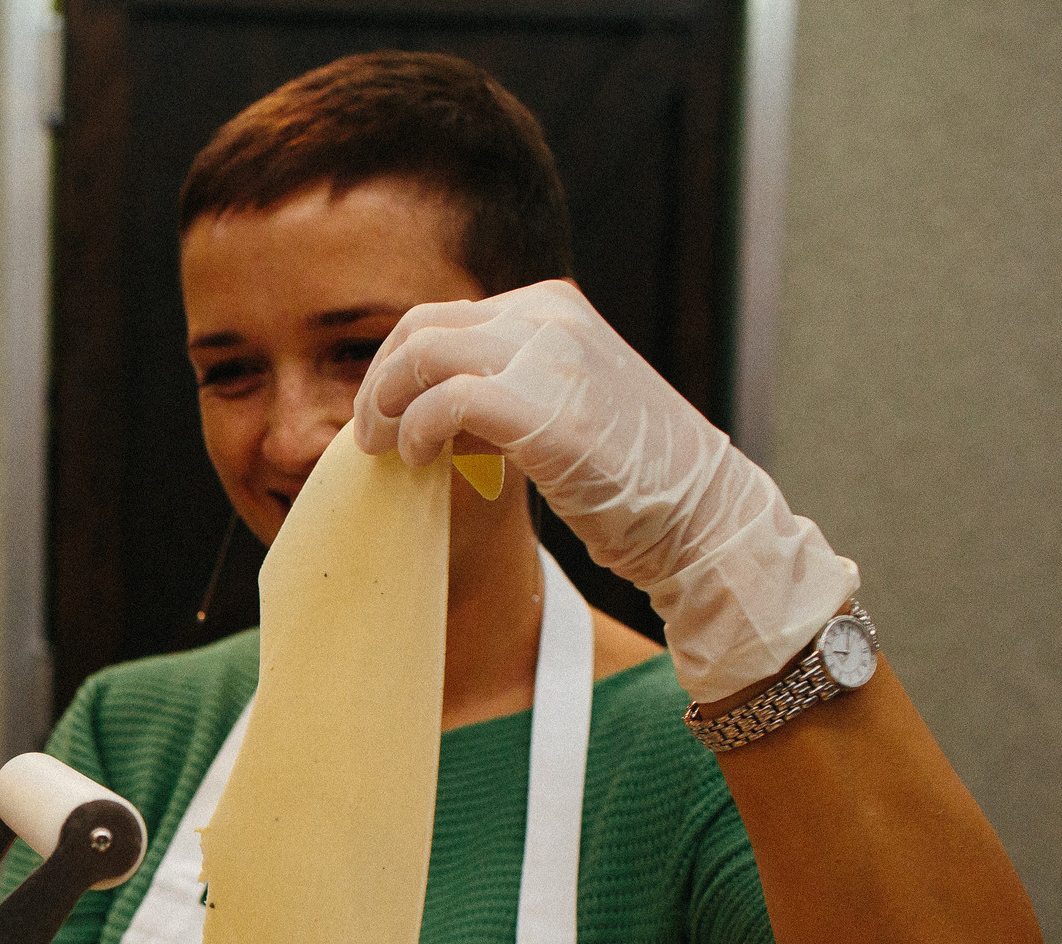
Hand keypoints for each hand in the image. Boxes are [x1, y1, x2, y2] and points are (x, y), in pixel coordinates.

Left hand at [351, 280, 855, 699]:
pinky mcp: (544, 407)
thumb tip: (424, 399)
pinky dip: (416, 431)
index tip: (385, 417)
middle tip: (368, 436)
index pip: (441, 317)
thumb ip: (504, 382)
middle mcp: (549, 315)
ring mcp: (548, 355)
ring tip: (383, 450)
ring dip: (384, 406)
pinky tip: (421, 460)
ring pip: (421, 354)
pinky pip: (444, 401)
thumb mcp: (561, 401)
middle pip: (419, 327)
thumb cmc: (627, 473)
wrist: (699, 513)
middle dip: (379, 383)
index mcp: (552, 306)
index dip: (397, 369)